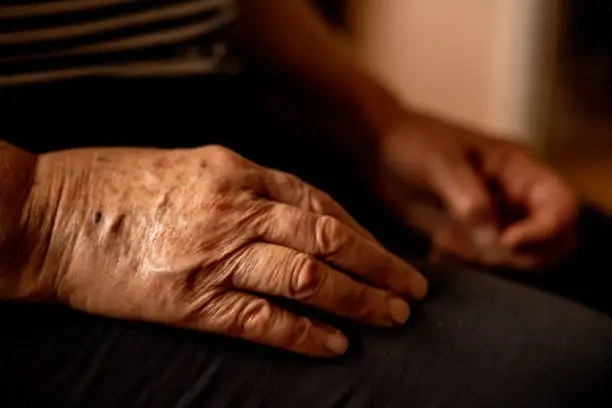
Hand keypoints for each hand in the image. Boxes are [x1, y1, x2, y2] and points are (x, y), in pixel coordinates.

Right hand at [20, 145, 426, 356]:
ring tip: (394, 317)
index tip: (387, 254)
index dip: (361, 232)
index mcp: (235, 171)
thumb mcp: (188, 166)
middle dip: (379, 264)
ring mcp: (214, 253)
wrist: (47, 212)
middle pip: (328, 238)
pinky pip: (262, 318)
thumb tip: (288, 213)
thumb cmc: (115, 185)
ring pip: (308, 277)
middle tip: (415, 289)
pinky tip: (337, 345)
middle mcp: (235, 208)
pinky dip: (305, 333)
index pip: (319, 203)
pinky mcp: (189, 299)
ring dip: (358, 298)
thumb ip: (240, 185)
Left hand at [377, 112, 577, 269]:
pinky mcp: (470, 237)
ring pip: (519, 258)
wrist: (378, 151)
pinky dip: (466, 264)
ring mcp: (495, 220)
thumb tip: (494, 235)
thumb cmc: (412, 143)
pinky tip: (437, 247)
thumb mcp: (439, 162)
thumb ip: (467, 195)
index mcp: (519, 171)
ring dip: (488, 261)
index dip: (546, 230)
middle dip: (524, 255)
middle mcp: (515, 199)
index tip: (509, 240)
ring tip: (446, 241)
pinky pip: (484, 262)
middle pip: (554, 242)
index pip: (562, 207)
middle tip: (479, 248)